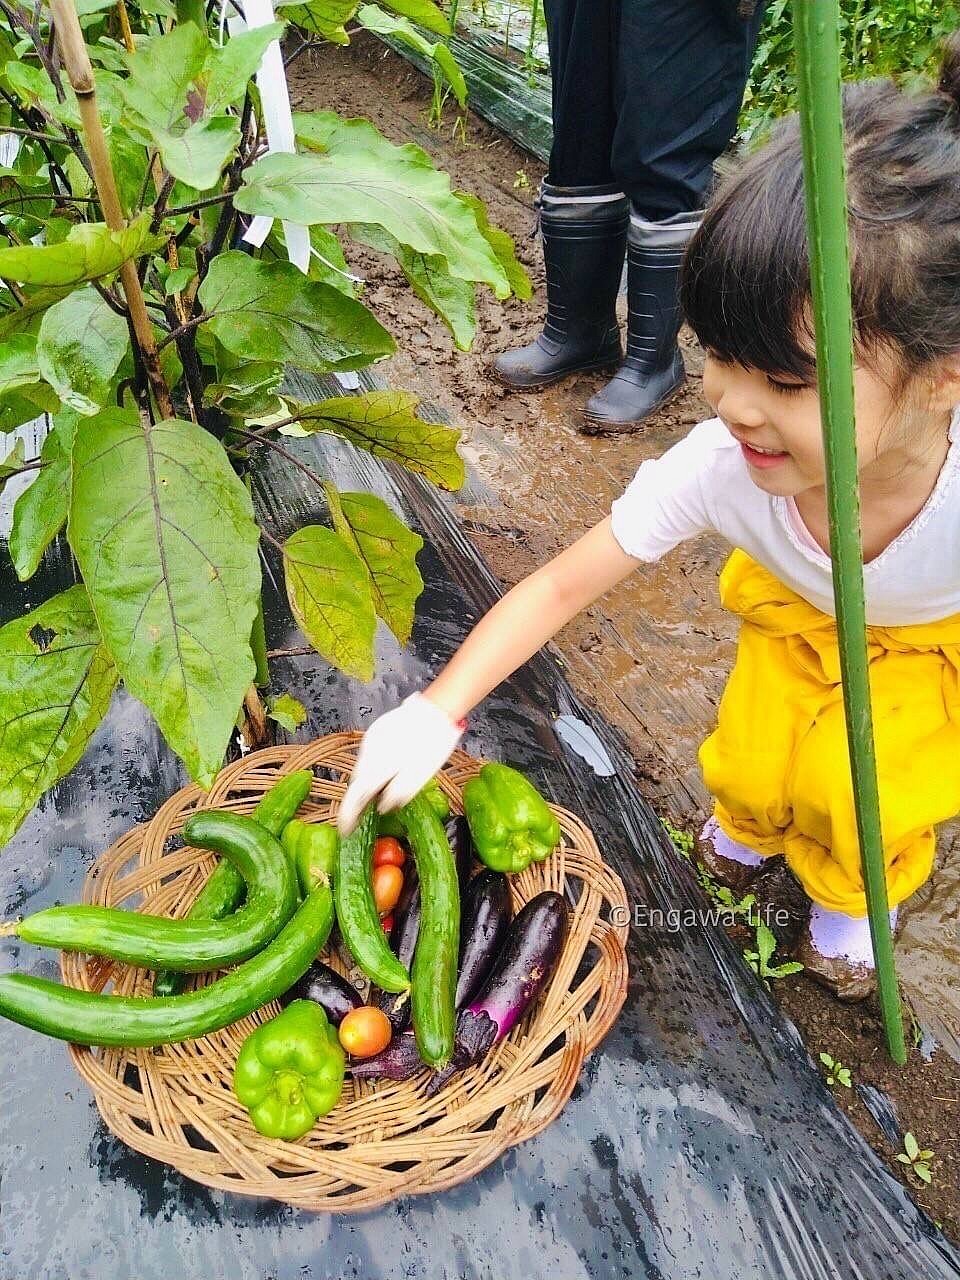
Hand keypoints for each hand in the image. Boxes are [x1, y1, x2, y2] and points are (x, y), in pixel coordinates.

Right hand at [337, 693, 464, 835]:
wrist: (436, 711)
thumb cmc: (432, 745)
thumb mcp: (420, 776)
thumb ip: (398, 793)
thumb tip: (383, 808)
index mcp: (378, 766)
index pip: (355, 796)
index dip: (348, 816)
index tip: (345, 830)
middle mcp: (368, 753)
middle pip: (355, 783)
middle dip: (355, 802)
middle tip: (357, 820)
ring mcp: (370, 741)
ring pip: (361, 769)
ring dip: (363, 786)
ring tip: (369, 801)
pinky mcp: (376, 733)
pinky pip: (368, 757)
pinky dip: (370, 770)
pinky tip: (381, 775)